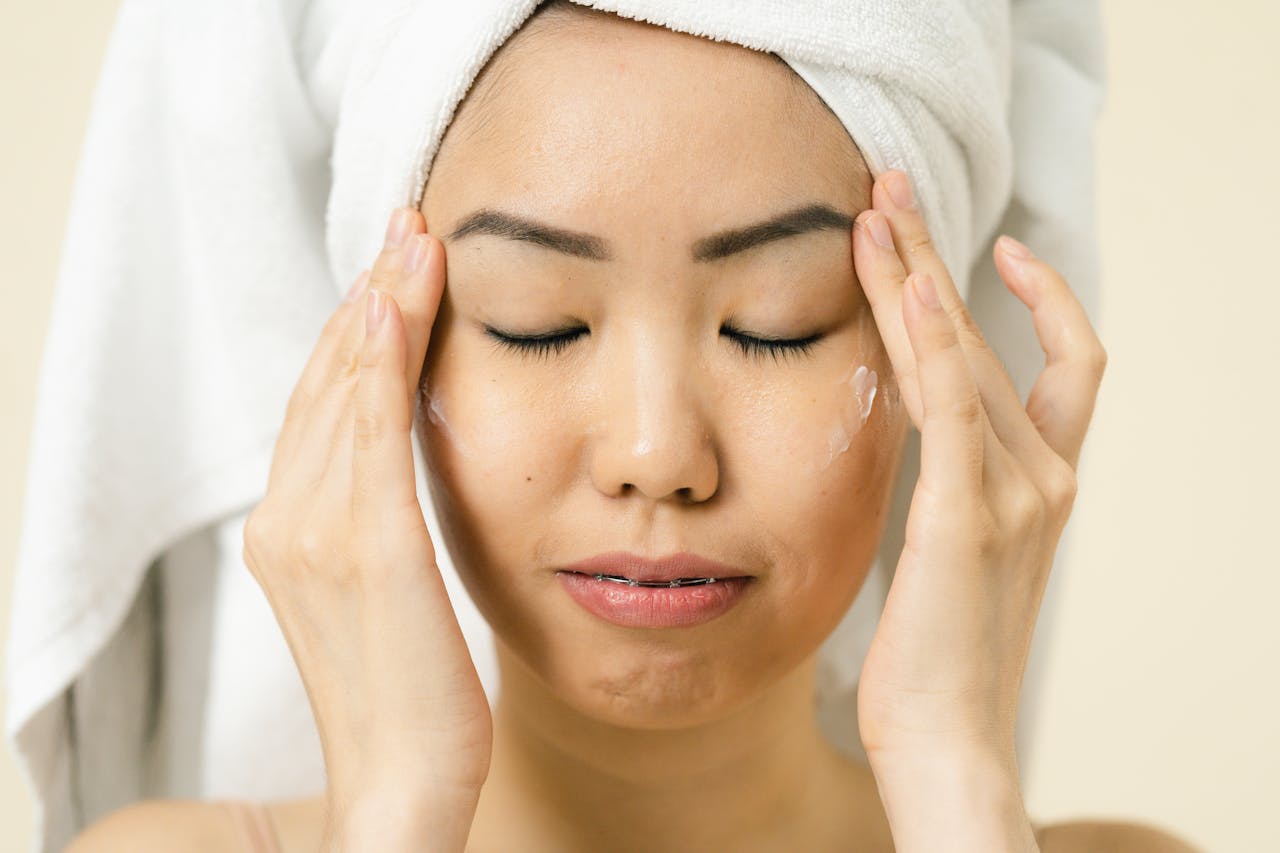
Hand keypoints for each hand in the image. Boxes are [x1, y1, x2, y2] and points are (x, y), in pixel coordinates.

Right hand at [242, 209, 490, 849]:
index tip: (396, 267)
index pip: (322, 406)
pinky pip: (370, 435)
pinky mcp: (368, 551)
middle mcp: (287, 522)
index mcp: (291, 531)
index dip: (357, 330)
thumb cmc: (411, 690)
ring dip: (379, 308)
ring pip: (345, 393)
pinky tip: (396, 307)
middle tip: (408, 225)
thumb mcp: (389, 589)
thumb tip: (405, 454)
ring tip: (413, 241)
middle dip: (369, 297)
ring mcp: (318, 535)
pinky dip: (379, 365)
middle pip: (327, 384)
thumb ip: (379, 519)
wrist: (403, 782)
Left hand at [849, 171, 1105, 774]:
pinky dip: (931, 338)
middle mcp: (1045, 477)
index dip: (1043, 300)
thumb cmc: (936, 656)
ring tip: (874, 211)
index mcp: (1046, 485)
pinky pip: (951, 405)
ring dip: (918, 277)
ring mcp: (1015, 494)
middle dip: (941, 259)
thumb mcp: (952, 553)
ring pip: (966, 356)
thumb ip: (951, 489)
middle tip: (892, 189)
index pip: (1070, 367)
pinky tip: (903, 286)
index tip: (992, 246)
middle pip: (997, 339)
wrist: (947, 739)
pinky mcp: (965, 514)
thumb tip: (913, 442)